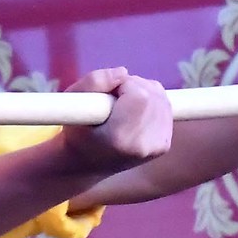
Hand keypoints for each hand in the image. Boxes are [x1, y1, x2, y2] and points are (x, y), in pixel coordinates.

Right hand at [57, 67, 172, 171]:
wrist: (84, 165)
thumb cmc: (76, 129)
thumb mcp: (73, 101)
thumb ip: (94, 80)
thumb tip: (124, 72)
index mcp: (120, 138)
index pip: (138, 95)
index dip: (123, 84)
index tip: (106, 94)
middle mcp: (143, 145)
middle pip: (152, 93)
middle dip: (133, 86)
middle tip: (112, 99)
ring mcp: (157, 147)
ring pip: (160, 97)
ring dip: (142, 92)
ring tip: (121, 107)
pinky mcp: (163, 145)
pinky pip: (165, 108)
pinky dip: (150, 103)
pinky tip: (132, 114)